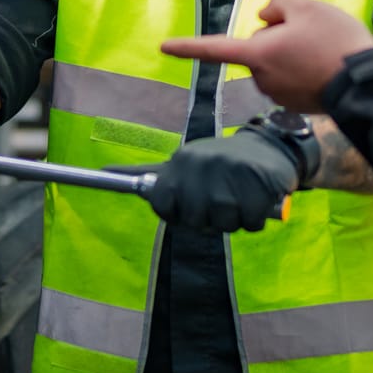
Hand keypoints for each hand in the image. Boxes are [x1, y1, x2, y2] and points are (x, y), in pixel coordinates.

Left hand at [115, 113, 311, 234]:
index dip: (176, 212)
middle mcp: (202, 166)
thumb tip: (102, 171)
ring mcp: (231, 175)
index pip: (162, 205)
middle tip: (219, 197)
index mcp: (180, 162)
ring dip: (234, 218)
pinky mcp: (259, 186)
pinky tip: (256, 197)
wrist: (269, 148)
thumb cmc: (218, 162)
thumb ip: (145, 172)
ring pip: (223, 224)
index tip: (190, 202)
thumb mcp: (180, 163)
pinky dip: (255, 218)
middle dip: (209, 217)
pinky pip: (250, 224)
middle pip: (195, 221)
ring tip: (238, 194)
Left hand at [162, 0, 372, 112]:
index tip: (163, 48)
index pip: (214, 49)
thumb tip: (265, 16)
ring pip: (277, 63)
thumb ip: (278, 4)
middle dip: (276, 38)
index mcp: (258, 55)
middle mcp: (262, 79)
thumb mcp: (307, 6)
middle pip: (259, 48)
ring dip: (292, 53)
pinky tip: (327, 65)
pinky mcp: (297, 105)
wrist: (368, 82)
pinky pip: (292, 78)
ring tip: (324, 49)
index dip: (188, 47)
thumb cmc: (335, 42)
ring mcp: (280, 95)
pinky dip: (304, 70)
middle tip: (311, 32)